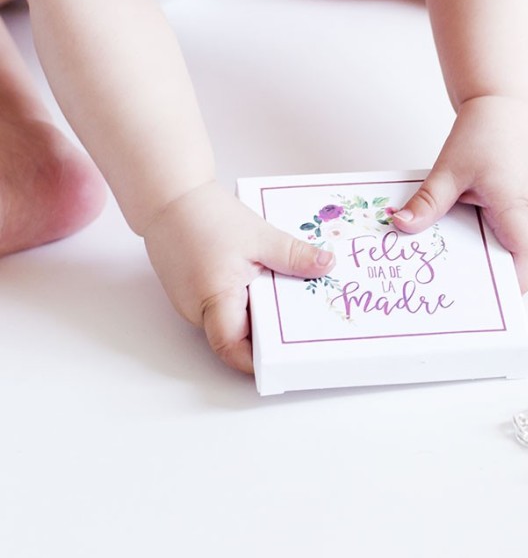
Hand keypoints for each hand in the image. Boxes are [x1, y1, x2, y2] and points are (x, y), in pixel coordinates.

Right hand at [142, 181, 334, 373]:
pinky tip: (262, 280)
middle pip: (236, 335)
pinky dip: (243, 297)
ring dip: (256, 311)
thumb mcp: (260, 236)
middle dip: (267, 332)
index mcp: (214, 300)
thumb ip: (294, 256)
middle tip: (301, 321)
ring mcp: (192, 302)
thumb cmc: (205, 216)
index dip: (257, 361)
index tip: (285, 358)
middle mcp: (198, 310)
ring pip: (230, 318)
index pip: (233, 349)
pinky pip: (222, 303)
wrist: (169, 196)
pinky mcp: (191, 290)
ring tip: (286, 296)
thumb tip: (326, 266)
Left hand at [392, 96, 527, 290]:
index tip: (483, 293)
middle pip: (527, 259)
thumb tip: (401, 225)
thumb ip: (428, 201)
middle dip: (500, 270)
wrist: (511, 104)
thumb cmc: (486, 132)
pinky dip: (516, 235)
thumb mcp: (450, 168)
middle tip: (466, 275)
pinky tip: (489, 227)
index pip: (524, 259)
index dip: (509, 283)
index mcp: (519, 204)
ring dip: (509, 251)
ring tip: (475, 248)